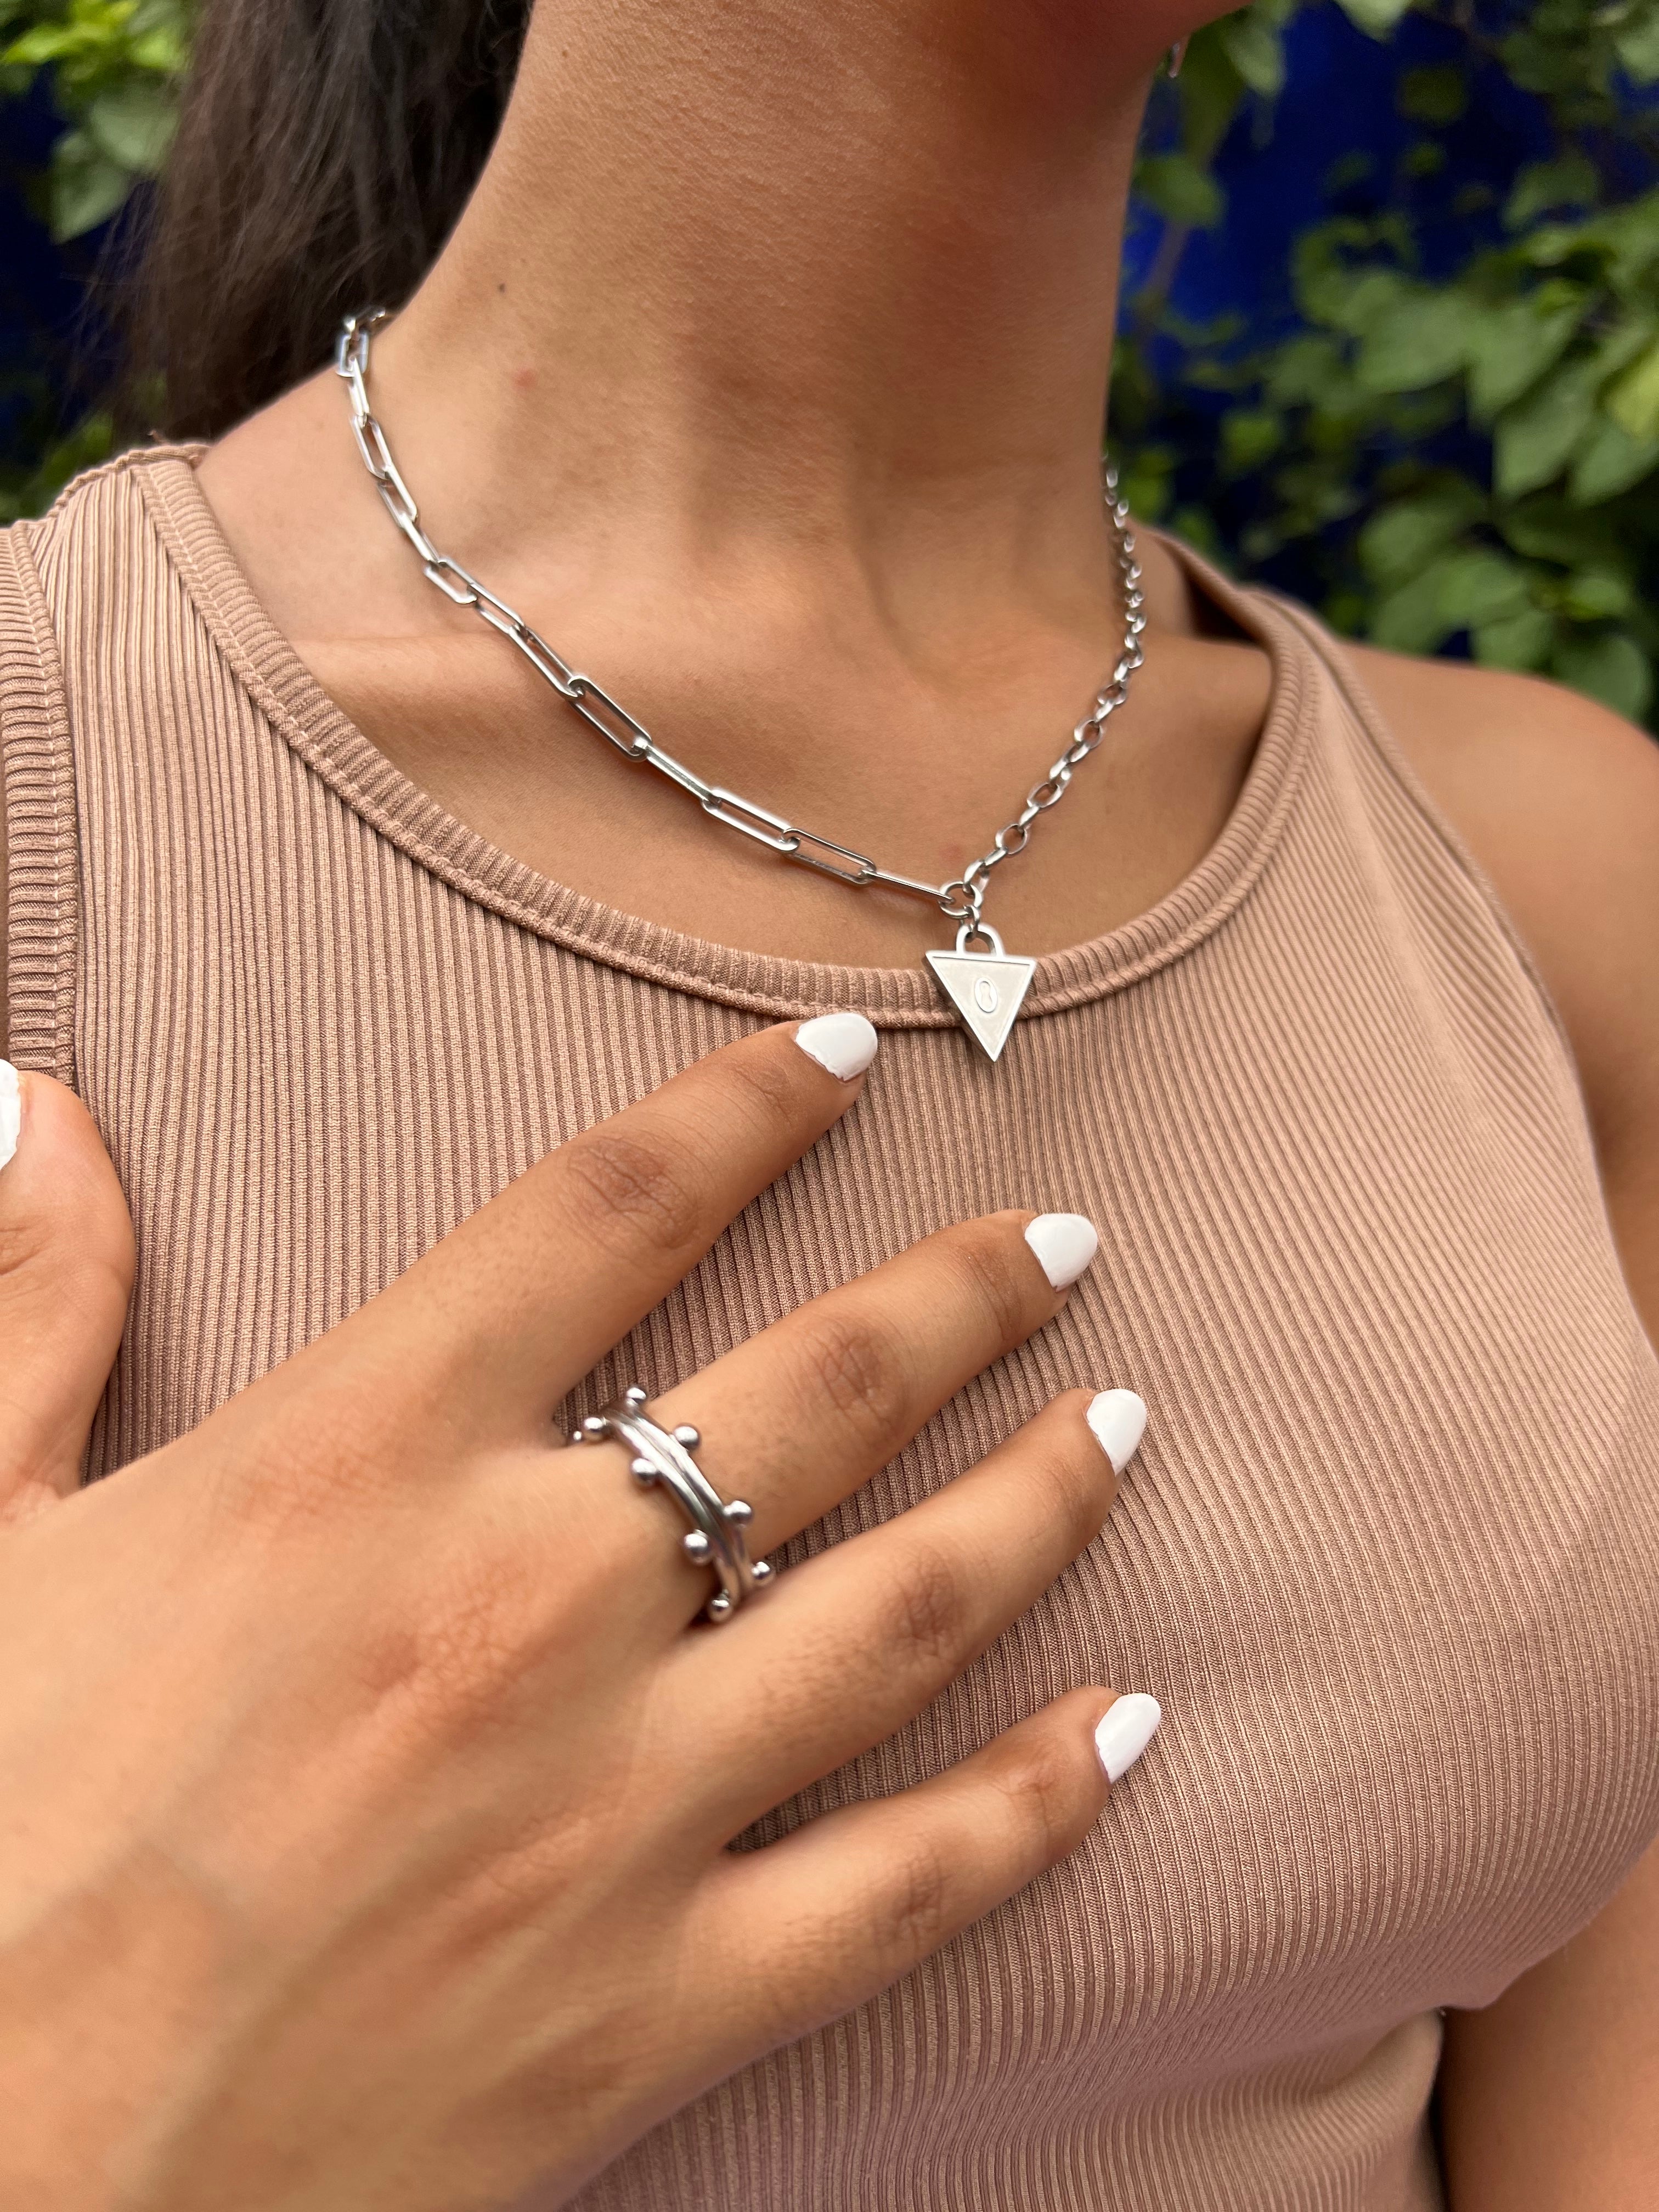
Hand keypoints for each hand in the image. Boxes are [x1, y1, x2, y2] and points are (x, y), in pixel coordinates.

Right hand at [0, 1024, 1155, 2211]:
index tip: (842, 1054)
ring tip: (1119, 1425)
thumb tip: (26, 1100)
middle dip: (960, 1296)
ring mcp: (619, 1812)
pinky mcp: (662, 2006)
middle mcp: (528, 1608)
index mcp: (358, 1466)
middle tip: (1065, 1240)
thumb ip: (24, 1302)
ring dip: (1035, 1501)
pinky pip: (911, 1883)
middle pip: (817, 1393)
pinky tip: (1130, 1728)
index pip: (601, 1215)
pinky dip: (1040, 1799)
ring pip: (906, 1611)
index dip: (740, 1113)